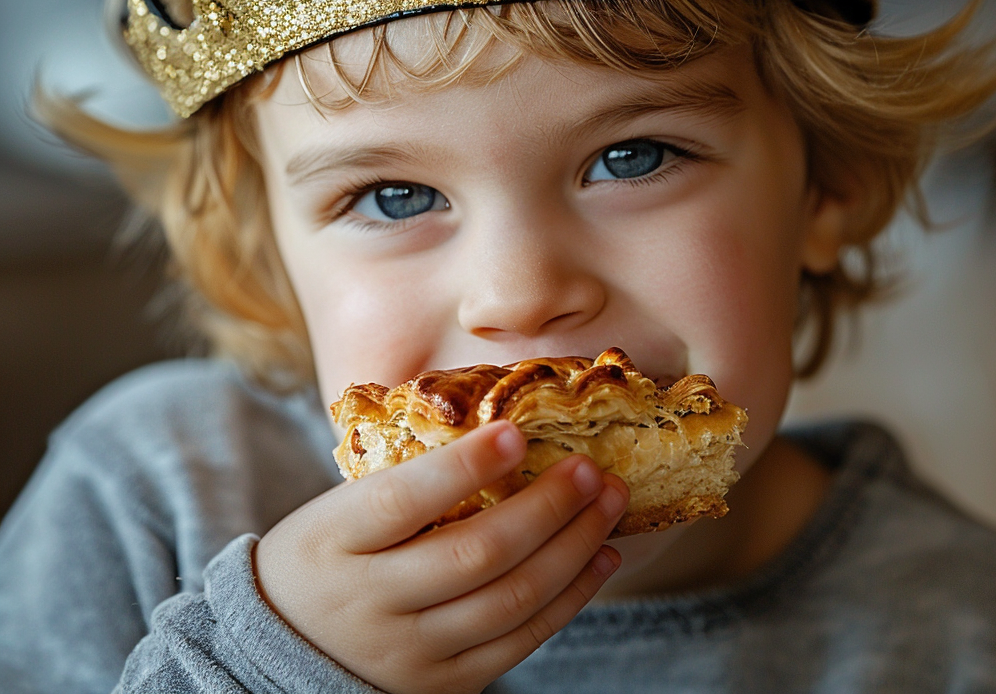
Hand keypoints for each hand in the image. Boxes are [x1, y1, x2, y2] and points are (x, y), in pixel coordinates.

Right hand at [254, 421, 627, 693]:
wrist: (284, 649)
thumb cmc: (329, 555)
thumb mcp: (337, 511)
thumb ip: (408, 481)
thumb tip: (506, 428)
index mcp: (335, 541)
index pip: (402, 501)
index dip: (464, 468)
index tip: (517, 433)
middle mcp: (371, 602)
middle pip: (474, 554)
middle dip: (547, 507)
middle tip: (590, 468)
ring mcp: (411, 650)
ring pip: (510, 600)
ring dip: (574, 547)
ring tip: (609, 503)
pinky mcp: (446, 684)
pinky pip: (521, 641)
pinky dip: (571, 597)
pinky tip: (599, 557)